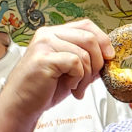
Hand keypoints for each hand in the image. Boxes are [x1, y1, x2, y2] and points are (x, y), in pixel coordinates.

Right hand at [0, 20, 114, 121]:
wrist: (22, 105)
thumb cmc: (44, 89)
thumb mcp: (72, 71)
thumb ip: (88, 61)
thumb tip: (109, 57)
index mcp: (55, 33)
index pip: (86, 25)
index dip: (103, 40)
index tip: (109, 56)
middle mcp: (48, 35)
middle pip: (89, 37)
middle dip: (97, 62)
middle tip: (90, 79)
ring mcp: (44, 45)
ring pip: (84, 53)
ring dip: (86, 76)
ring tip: (76, 87)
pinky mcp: (44, 58)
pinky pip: (75, 63)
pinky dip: (77, 78)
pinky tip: (69, 86)